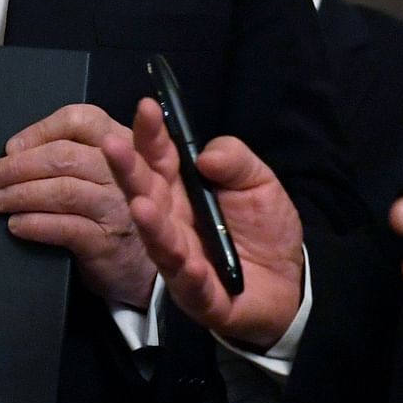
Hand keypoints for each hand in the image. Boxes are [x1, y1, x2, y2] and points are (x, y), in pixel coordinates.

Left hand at [0, 103, 154, 307]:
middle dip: (20, 165)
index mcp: (124, 142)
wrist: (145, 265)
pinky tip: (16, 224)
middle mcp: (126, 171)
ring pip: (63, 191)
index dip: (41, 130)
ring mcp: (118, 206)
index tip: (12, 147)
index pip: (82, 120)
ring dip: (22, 194)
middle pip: (66, 156)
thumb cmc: (115, 209)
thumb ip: (76, 152)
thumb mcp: (109, 171)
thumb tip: (15, 150)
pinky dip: (34, 224)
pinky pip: (64, 227)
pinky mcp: (107, 241)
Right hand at [102, 97, 305, 349]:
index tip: (146, 107)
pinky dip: (189, 274)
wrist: (289, 282)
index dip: (151, 133)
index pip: (160, 156)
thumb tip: (205, 156)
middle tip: (113, 144)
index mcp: (183, 188)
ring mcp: (182, 260)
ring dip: (150, 225)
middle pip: (146, 193)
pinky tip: (190, 262)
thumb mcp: (259, 181)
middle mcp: (172, 221)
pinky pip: (192, 285)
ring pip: (160, 241)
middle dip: (129, 169)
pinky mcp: (200, 296)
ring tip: (141, 206)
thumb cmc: (264, 226)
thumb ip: (235, 160)